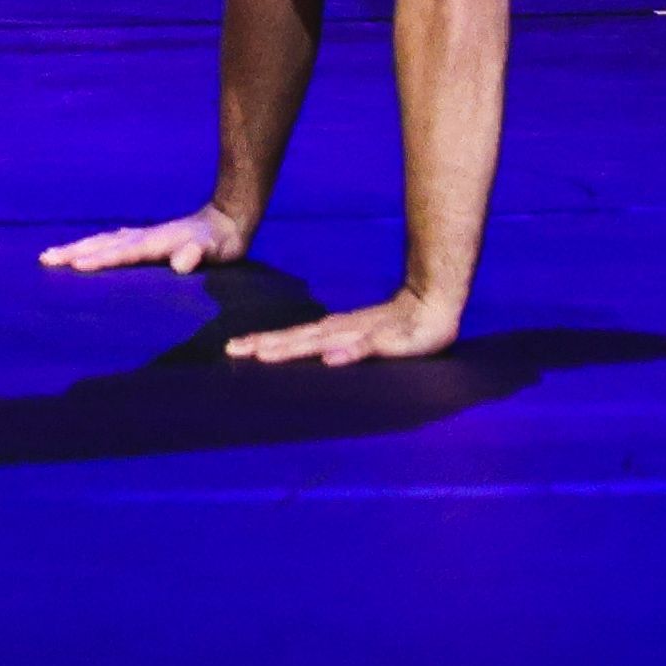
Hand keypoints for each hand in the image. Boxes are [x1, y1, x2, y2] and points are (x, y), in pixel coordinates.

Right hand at [41, 206, 253, 283]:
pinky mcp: (145, 238)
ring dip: (77, 248)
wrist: (226, 220)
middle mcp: (142, 237)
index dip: (100, 259)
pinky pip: (111, 242)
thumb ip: (197, 254)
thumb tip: (182, 262)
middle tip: (45, 259)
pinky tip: (87, 249)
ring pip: (102, 241)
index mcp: (154, 242)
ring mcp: (141, 235)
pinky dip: (93, 245)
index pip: (122, 252)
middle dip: (73, 252)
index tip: (74, 266)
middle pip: (101, 244)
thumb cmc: (220, 242)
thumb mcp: (214, 250)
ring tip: (52, 255)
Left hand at [225, 289, 469, 367]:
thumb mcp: (363, 339)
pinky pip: (364, 347)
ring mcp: (361, 334)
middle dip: (265, 345)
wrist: (431, 305)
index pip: (292, 337)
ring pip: (320, 342)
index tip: (233, 347)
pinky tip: (329, 360)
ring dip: (292, 348)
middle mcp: (340, 330)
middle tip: (233, 349)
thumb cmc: (396, 327)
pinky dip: (347, 353)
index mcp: (332, 330)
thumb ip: (341, 346)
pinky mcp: (386, 340)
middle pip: (297, 338)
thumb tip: (315, 357)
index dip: (263, 342)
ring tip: (264, 354)